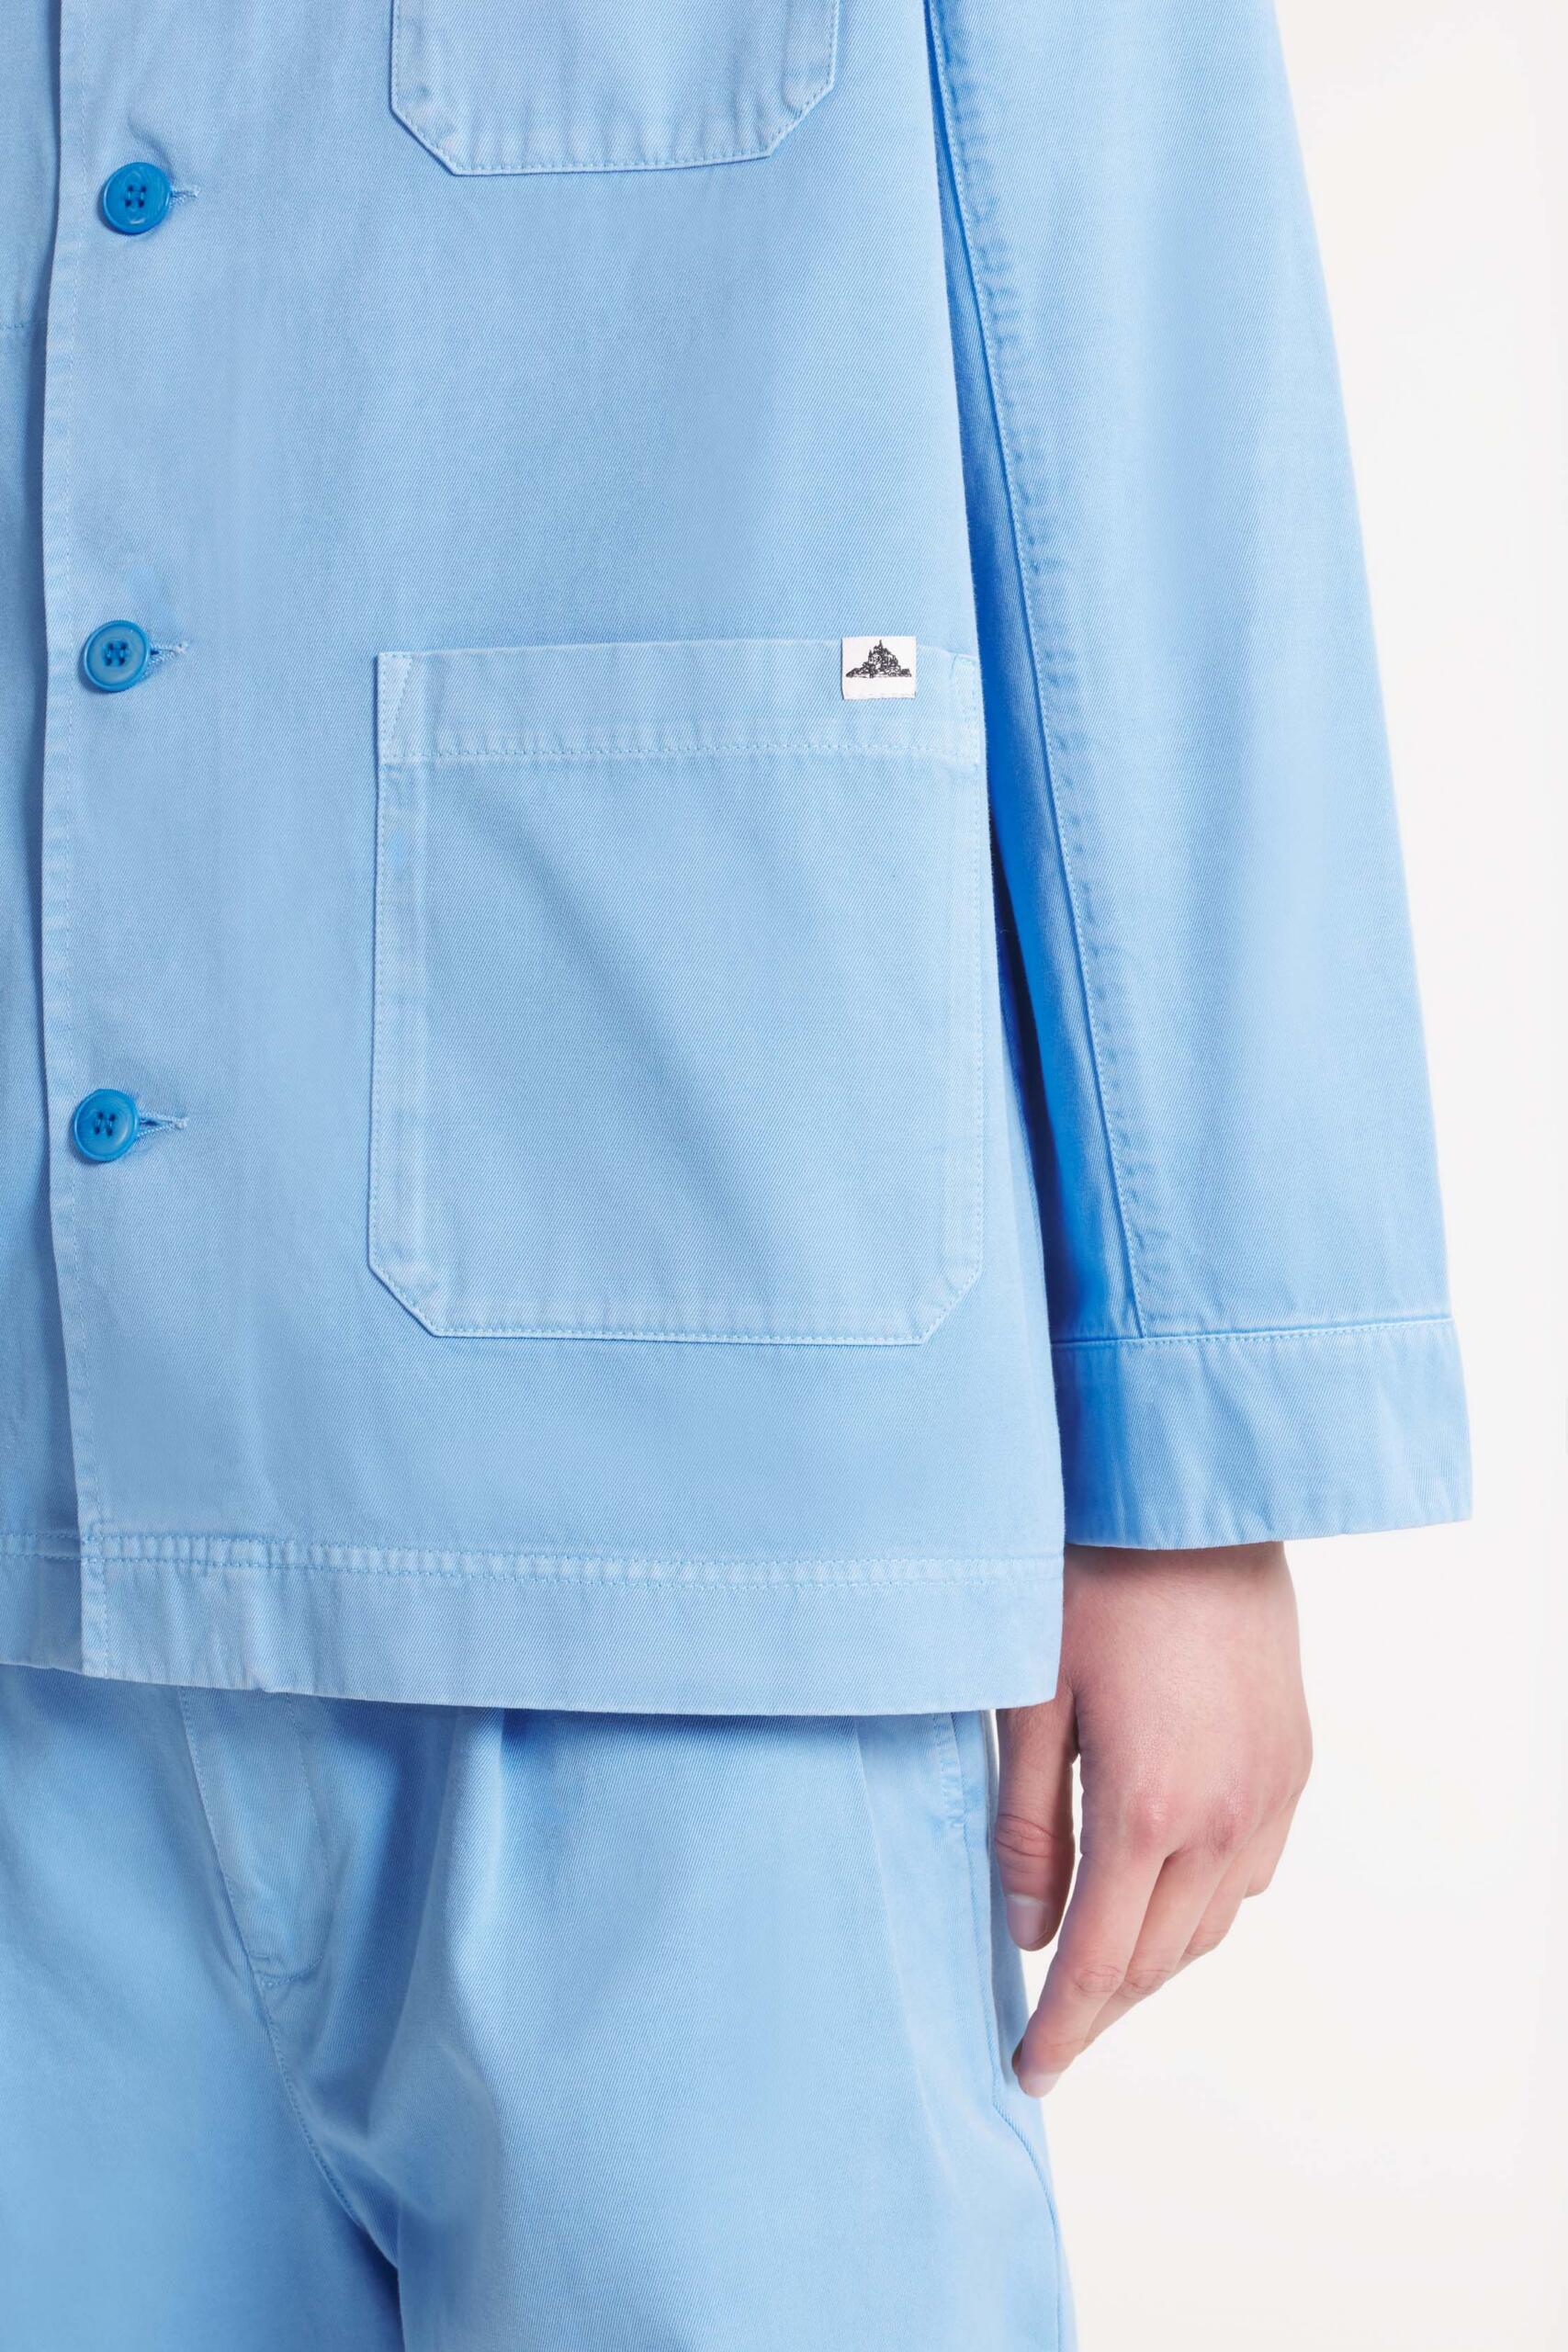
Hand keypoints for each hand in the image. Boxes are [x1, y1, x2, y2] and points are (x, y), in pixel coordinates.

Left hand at [1000, 1541, 1310, 2096]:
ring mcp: (1268, 1793)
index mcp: (1146, 1808)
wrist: (1194, 1508)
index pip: (1099, 1962)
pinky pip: (1251, 1873)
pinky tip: (1163, 1892)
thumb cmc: (1092, 1586)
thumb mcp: (1030, 1701)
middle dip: (1101, 2005)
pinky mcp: (1292, 1763)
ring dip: (1154, 1959)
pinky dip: (1203, 1906)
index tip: (1027, 2071)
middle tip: (1051, 2032)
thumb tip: (1027, 1933)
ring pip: (1212, 1925)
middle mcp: (1221, 1818)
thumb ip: (1026, 1825)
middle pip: (1160, 1958)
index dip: (1061, 2028)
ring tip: (1099, 1971)